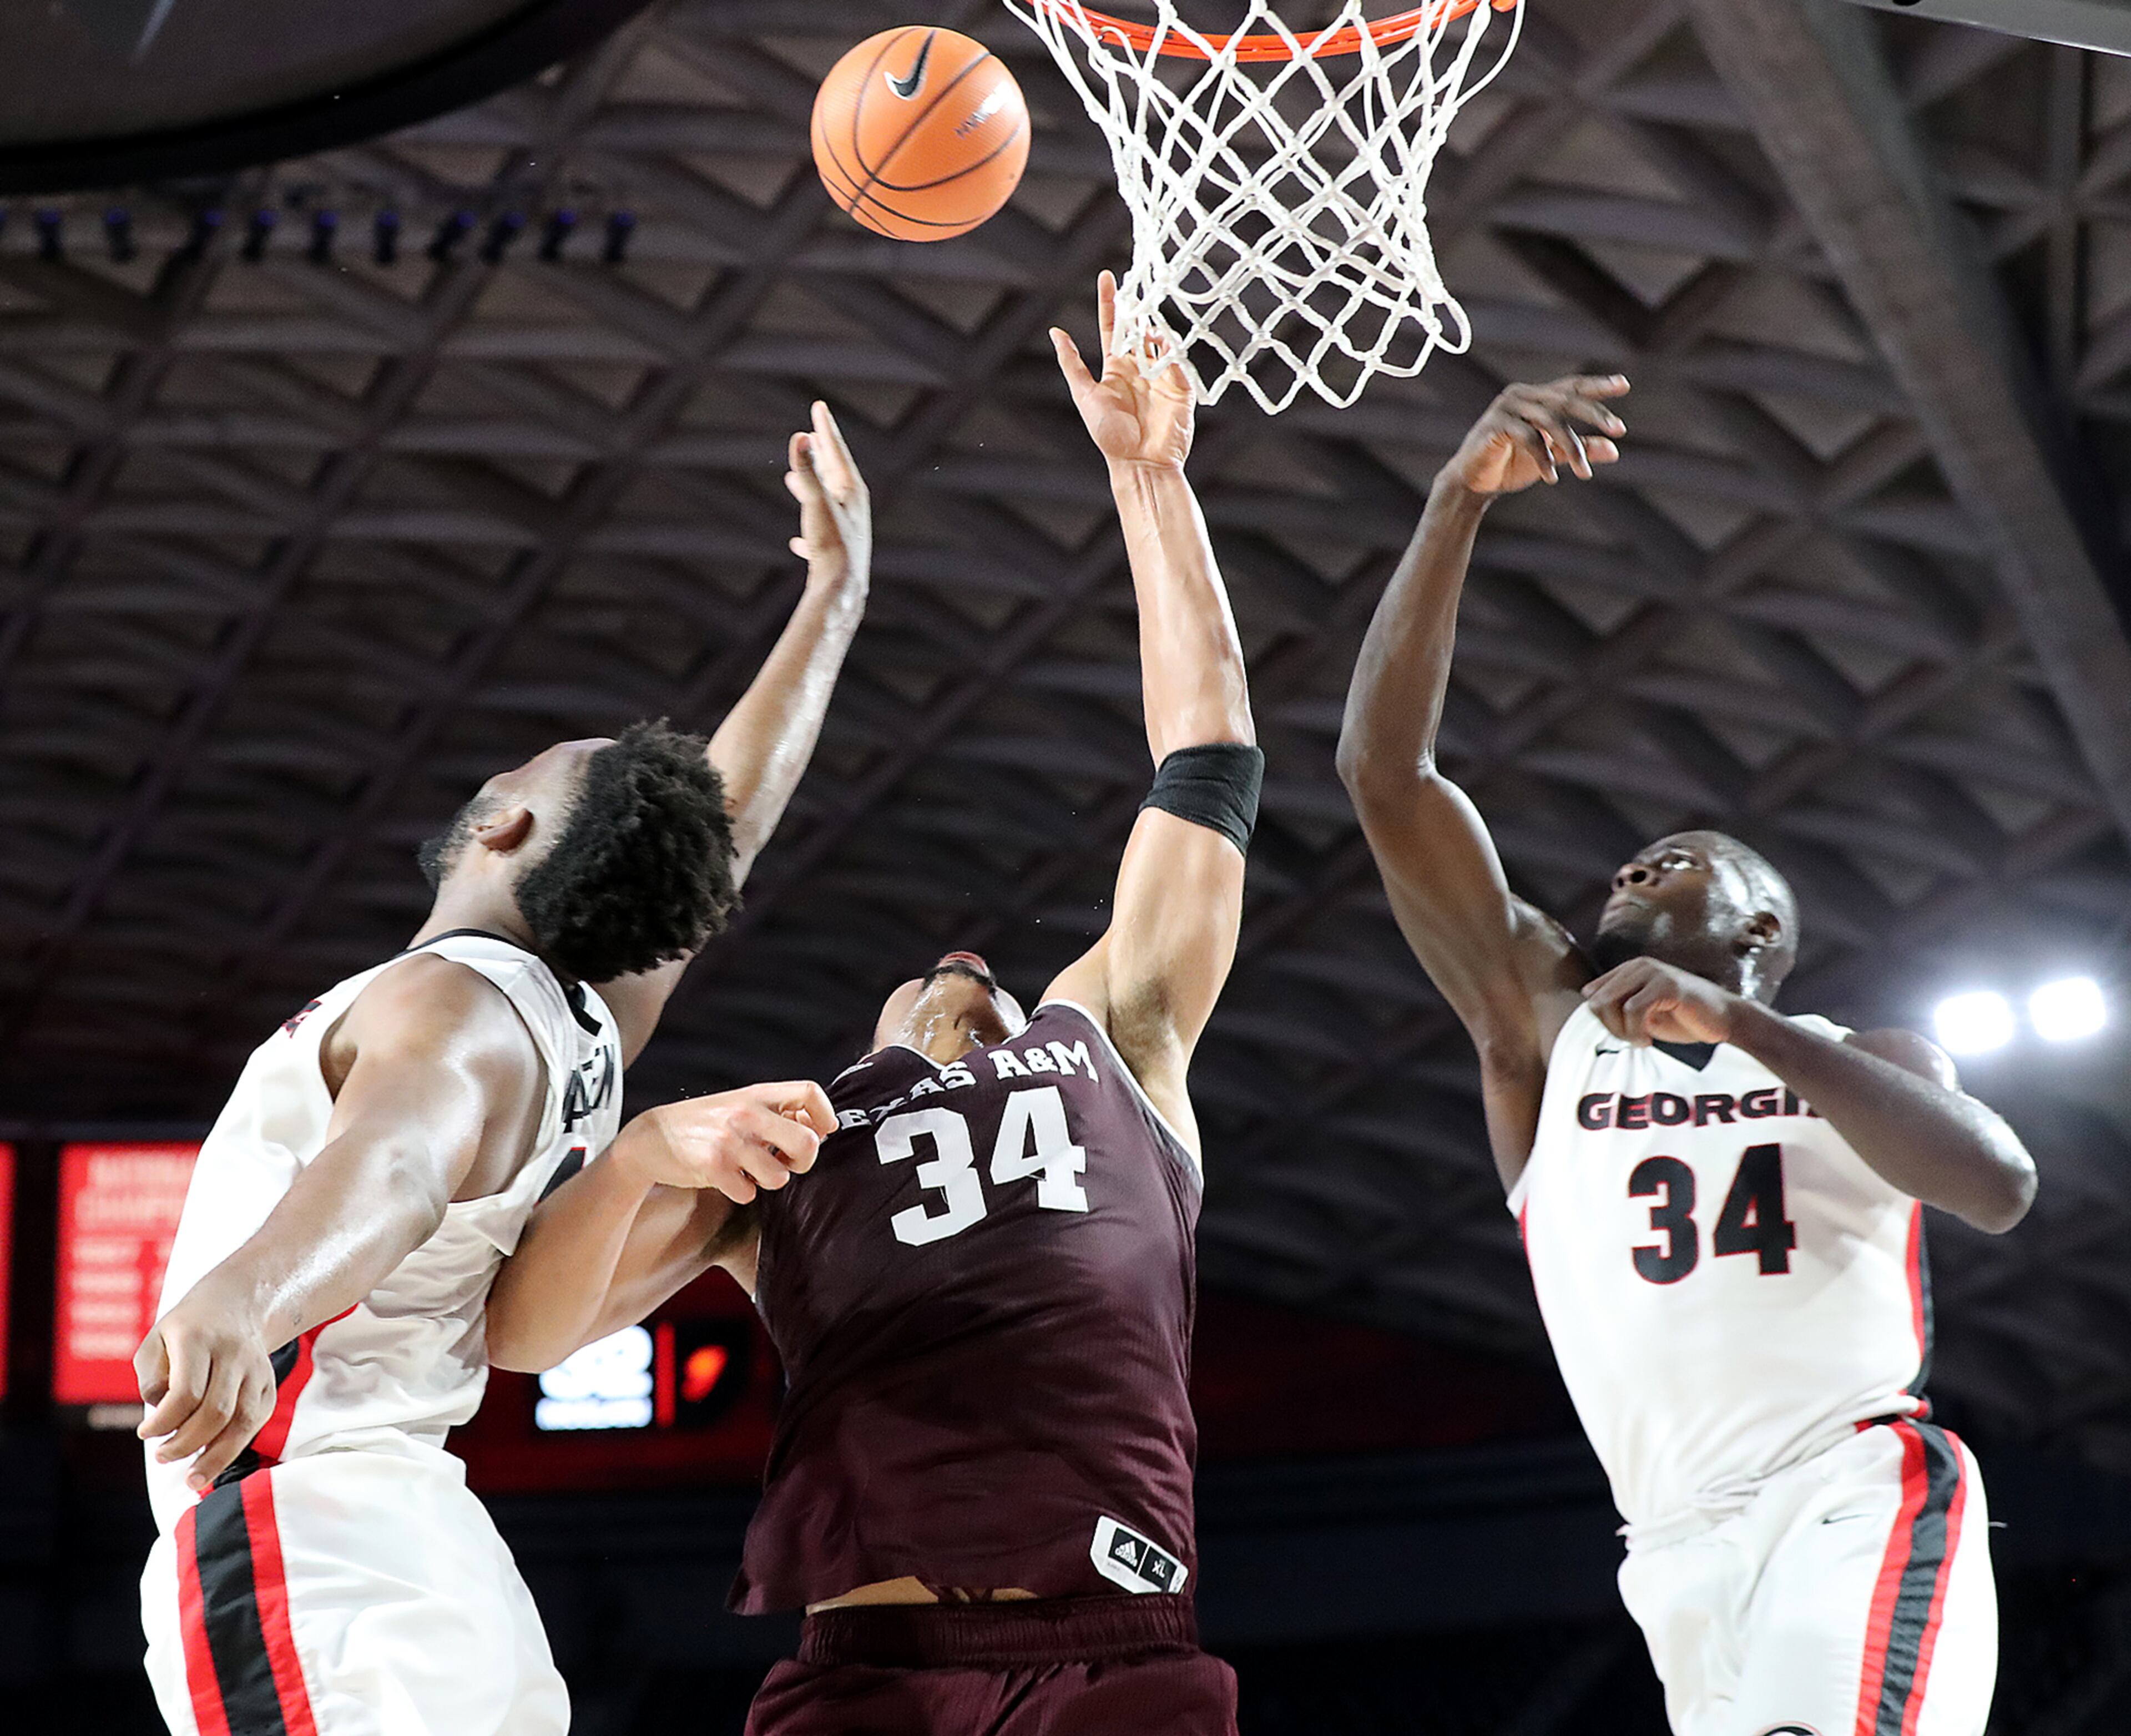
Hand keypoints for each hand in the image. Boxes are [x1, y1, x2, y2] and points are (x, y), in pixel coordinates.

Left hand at [136, 1292, 279, 1491]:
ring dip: (215, 1456)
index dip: (163, 1423)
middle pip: (216, 1412)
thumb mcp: (154, 1342)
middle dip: (186, 1444)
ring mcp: (257, 1368)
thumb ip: (151, 1379)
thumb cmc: (184, 1331)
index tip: (145, 1433)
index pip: (186, 1392)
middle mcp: (235, 1352)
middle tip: (163, 1456)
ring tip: (193, 1478)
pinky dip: (233, 1447)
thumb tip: (162, 1418)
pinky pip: (254, 1423)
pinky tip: (213, 1460)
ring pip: (242, 1422)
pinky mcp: (269, 1384)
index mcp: (199, 1338)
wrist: (234, 1305)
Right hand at [612, 1080, 837, 1203]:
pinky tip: (729, 1178)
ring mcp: (731, 1140)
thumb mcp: (741, 1104)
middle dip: (805, 1160)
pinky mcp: (714, 1166)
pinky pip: (749, 1193)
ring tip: (749, 1170)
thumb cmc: (704, 1123)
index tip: (822, 1131)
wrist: (652, 1137)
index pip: (810, 1092)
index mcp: (758, 1094)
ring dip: (768, 1181)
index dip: (825, 1115)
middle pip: (808, 1142)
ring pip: (780, 1176)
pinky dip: (742, 1192)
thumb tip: (821, 1127)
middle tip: (789, 1162)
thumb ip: (777, 1112)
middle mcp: (747, 1113)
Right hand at [787, 401, 870, 586]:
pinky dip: (807, 534)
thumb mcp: (817, 503)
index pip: (837, 452)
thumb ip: (808, 471)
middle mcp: (854, 510)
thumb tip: (801, 438)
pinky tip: (796, 544)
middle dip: (820, 455)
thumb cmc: (831, 545)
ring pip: (826, 503)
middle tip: (812, 436)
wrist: (842, 591)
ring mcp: (846, 532)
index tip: (818, 407)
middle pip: (835, 474)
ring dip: (810, 488)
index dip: (826, 429)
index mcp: (853, 493)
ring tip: (792, 480)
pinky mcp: (836, 555)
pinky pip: (819, 538)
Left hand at [1051, 271, 1193, 470]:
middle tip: (1134, 288)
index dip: (1110, 303)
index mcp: (1117, 368)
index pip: (1113, 328)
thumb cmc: (1109, 435)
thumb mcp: (1084, 395)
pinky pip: (1179, 362)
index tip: (1107, 276)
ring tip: (1145, 326)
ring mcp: (1162, 376)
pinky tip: (1162, 346)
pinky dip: (1171, 351)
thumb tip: (1055, 332)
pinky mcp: (1181, 388)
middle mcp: (1140, 368)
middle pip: (1139, 328)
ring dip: (1153, 329)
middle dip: (1137, 308)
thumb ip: (1072, 363)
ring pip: (1160, 341)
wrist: (1139, 463)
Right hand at [1441, 376, 1628, 495]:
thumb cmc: (1511, 466)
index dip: (1598, 385)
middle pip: (1566, 399)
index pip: (1572, 386)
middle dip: (1595, 414)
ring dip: (1571, 447)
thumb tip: (1614, 450)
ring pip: (1550, 420)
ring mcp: (1506, 408)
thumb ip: (1580, 450)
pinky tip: (1551, 477)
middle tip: (1618, 429)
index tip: (1624, 385)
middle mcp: (1522, 396)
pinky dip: (1543, 458)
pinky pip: (1528, 437)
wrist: (1474, 484)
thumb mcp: (1553, 457)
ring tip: (1585, 473)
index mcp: (1536, 398)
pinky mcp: (1494, 425)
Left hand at [1583, 958, 1739, 1046]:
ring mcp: (1653, 973)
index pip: (1591, 995)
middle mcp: (1638, 966)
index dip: (1602, 1021)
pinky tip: (1648, 1039)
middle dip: (1609, 1027)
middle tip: (1631, 1040)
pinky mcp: (1667, 985)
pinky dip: (1635, 1031)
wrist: (1723, 1020)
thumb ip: (1617, 1008)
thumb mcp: (1643, 1013)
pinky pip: (1633, 1010)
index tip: (1622, 1035)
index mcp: (1629, 970)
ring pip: (1609, 1003)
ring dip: (1621, 1030)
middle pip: (1596, 1000)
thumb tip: (1588, 1010)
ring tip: (1640, 1039)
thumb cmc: (1682, 1019)